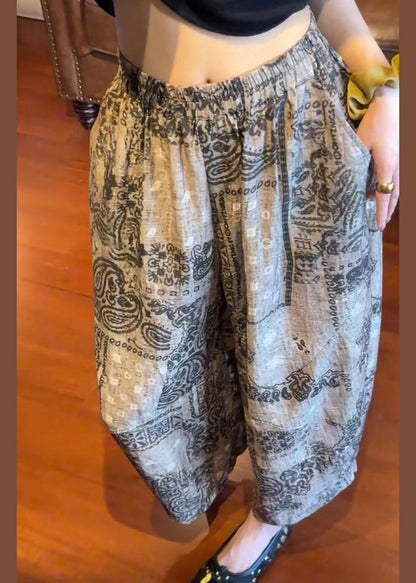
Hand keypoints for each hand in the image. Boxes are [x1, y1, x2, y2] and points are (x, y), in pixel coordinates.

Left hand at [355, 84, 398, 229]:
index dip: (380, 210)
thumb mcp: (361, 141)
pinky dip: (393, 188)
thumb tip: (349, 178)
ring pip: (399, 186)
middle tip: (382, 224)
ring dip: (392, 201)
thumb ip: (356, 161)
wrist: (393, 102)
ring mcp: (404, 161)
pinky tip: (386, 190)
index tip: (378, 224)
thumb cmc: (376, 120)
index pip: (384, 194)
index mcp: (388, 164)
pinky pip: (400, 177)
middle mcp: (399, 165)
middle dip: (388, 210)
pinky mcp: (404, 155)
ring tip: (385, 212)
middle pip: (395, 194)